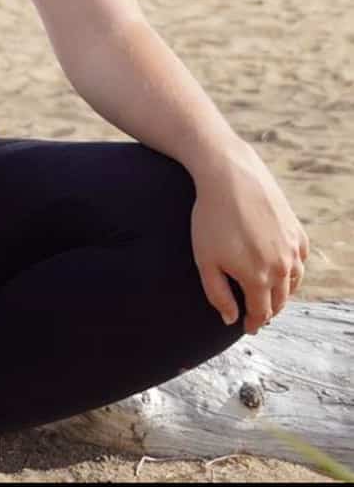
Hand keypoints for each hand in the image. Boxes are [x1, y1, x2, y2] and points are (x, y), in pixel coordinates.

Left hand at [190, 140, 308, 334]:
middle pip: (279, 301)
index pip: (261, 312)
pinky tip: (283, 271)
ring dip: (282, 293)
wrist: (230, 177)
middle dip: (268, 311)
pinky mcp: (297, 231)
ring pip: (293, 283)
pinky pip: (300, 261)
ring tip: (269, 297)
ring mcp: (293, 249)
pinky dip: (293, 271)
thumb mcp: (205, 259)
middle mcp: (282, 267)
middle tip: (258, 316)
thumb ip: (217, 294)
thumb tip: (230, 319)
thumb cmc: (210, 218)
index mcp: (258, 278)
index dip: (254, 323)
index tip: (247, 327)